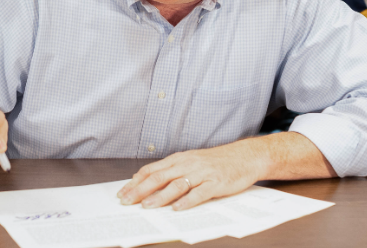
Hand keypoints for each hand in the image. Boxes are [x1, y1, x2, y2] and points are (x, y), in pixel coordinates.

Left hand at [116, 140, 267, 210]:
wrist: (244, 156)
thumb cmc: (215, 162)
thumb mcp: (189, 161)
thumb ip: (168, 170)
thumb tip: (141, 178)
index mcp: (179, 159)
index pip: (151, 170)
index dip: (135, 182)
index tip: (122, 193)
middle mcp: (188, 165)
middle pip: (159, 177)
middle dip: (140, 190)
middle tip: (127, 201)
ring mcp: (202, 173)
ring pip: (176, 185)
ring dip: (160, 197)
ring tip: (147, 206)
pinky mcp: (216, 183)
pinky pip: (200, 193)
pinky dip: (187, 201)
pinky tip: (178, 208)